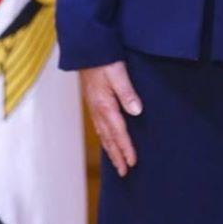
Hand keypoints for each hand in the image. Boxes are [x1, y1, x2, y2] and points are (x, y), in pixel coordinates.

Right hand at [80, 61, 143, 176]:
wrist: (86, 51)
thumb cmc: (103, 60)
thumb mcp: (118, 73)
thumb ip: (127, 92)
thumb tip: (137, 112)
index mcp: (105, 105)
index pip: (118, 132)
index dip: (126, 148)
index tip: (133, 163)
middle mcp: (98, 110)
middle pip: (109, 138)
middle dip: (117, 156)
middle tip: (124, 172)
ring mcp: (94, 107)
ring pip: (103, 134)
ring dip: (110, 150)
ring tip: (117, 163)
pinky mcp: (93, 103)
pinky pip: (99, 127)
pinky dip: (104, 138)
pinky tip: (107, 140)